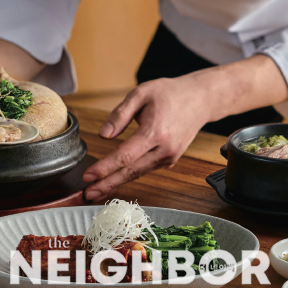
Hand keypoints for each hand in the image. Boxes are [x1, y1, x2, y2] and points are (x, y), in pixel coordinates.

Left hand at [81, 75, 221, 200]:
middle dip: (107, 184)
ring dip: (116, 183)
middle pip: (131, 172)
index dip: (105, 168)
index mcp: (155, 132)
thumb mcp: (141, 93)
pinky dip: (129, 175)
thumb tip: (103, 135)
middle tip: (87, 194)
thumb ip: (120, 114)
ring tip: (95, 191)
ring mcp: (169, 157)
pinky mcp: (170, 160)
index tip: (88, 176)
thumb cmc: (169, 93)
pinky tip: (114, 179)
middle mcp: (164, 149)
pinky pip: (146, 169)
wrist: (200, 99)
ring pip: (138, 173)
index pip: (126, 156)